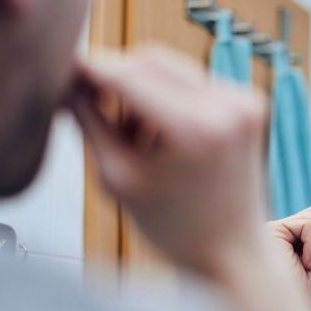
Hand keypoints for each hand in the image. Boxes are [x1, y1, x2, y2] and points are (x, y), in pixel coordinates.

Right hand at [70, 45, 267, 274]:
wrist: (233, 251)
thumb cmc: (174, 228)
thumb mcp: (118, 178)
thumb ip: (90, 122)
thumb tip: (69, 78)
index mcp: (197, 129)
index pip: (128, 75)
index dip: (90, 70)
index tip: (61, 70)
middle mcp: (229, 106)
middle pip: (150, 59)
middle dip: (116, 78)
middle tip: (91, 107)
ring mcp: (245, 101)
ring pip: (171, 67)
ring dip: (141, 89)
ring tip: (135, 139)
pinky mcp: (250, 102)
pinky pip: (193, 81)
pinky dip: (168, 97)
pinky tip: (161, 137)